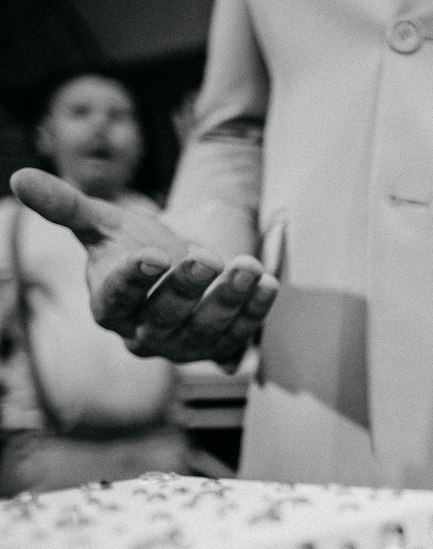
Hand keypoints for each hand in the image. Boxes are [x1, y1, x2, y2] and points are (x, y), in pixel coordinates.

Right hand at [9, 168, 276, 365]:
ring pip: (207, 328)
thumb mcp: (105, 222)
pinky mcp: (223, 346)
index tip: (153, 255)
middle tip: (205, 258)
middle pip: (164, 317)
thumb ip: (66, 206)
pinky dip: (257, 311)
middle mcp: (145, 335)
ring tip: (247, 266)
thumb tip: (19, 178)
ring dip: (230, 299)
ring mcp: (187, 345)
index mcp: (110, 309)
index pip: (117, 300)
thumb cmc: (139, 244)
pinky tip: (268, 284)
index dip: (134, 281)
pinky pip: (241, 333)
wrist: (185, 261)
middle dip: (187, 288)